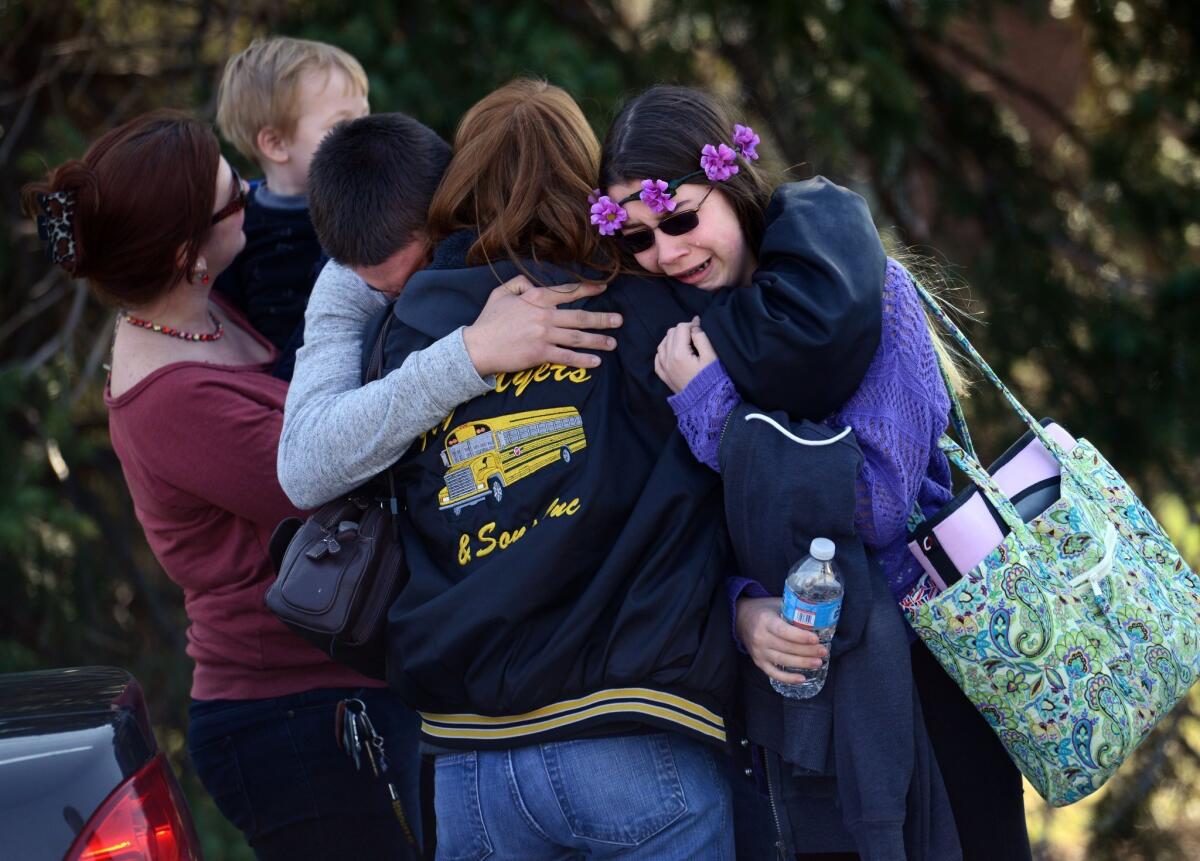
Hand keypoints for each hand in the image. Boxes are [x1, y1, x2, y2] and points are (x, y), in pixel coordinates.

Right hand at [462, 276, 621, 375]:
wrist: (478, 346)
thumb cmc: (489, 320)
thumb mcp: (501, 292)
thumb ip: (519, 282)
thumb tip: (533, 282)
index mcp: (536, 297)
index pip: (568, 291)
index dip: (588, 288)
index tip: (604, 287)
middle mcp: (544, 315)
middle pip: (580, 316)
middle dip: (603, 318)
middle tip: (619, 320)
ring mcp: (544, 335)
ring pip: (578, 337)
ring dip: (598, 340)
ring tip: (613, 342)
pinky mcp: (541, 354)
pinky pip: (567, 357)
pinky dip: (583, 360)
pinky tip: (596, 362)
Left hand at [654, 318, 717, 393]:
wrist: (705, 403)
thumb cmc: (711, 379)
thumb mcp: (711, 356)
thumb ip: (701, 338)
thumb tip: (694, 325)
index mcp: (679, 353)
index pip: (681, 328)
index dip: (692, 325)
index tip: (700, 329)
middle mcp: (667, 359)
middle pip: (671, 333)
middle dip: (682, 330)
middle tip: (695, 336)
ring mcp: (664, 368)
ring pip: (662, 343)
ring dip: (673, 339)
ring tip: (686, 343)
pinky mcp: (663, 376)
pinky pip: (658, 357)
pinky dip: (664, 351)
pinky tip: (673, 352)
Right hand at [735, 596, 827, 685]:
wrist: (741, 618)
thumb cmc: (764, 610)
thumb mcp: (776, 603)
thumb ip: (793, 609)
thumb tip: (818, 613)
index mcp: (765, 621)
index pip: (783, 631)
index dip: (800, 636)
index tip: (815, 639)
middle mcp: (760, 637)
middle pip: (786, 648)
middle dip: (807, 651)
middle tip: (823, 651)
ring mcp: (758, 652)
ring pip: (783, 661)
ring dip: (802, 663)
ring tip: (818, 662)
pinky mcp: (758, 662)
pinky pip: (773, 673)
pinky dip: (788, 678)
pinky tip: (802, 679)